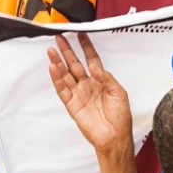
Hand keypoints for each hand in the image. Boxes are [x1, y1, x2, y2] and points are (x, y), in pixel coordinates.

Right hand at [48, 34, 133, 154]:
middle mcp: (88, 86)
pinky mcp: (72, 105)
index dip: (86, 47)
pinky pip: (62, 90)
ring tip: (52, 50)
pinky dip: (57, 79)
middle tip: (60, 38)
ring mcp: (79, 94)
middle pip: (75, 64)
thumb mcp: (119, 93)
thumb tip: (95, 67)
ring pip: (66, 75)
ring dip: (58, 62)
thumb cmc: (120, 118)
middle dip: (67, 51)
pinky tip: (53, 67)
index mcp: (101, 81)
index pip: (92, 60)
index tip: (81, 35)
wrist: (115, 137)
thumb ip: (107, 78)